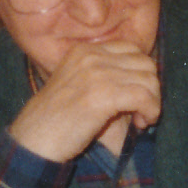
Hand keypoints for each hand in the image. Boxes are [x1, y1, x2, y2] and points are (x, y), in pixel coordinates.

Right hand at [5, 40, 161, 161]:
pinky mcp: (103, 95)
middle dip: (150, 88)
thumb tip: (145, 82)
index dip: (141, 73)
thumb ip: (105, 76)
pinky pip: (144, 97)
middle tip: (140, 110)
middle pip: (145, 63)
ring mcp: (97, 74)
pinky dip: (150, 111)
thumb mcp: (77, 85)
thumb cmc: (56, 119)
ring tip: (140, 120)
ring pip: (149, 80)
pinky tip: (141, 124)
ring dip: (152, 102)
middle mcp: (91, 56)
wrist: (34, 139)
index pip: (131, 49)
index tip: (136, 95)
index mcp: (84, 51)